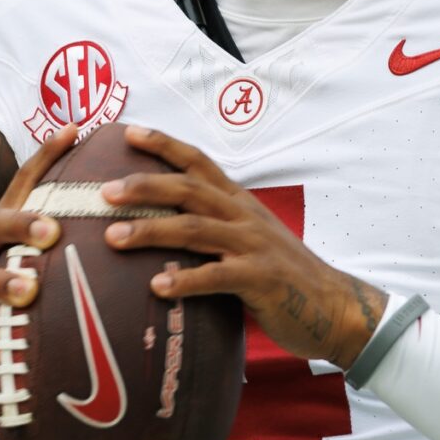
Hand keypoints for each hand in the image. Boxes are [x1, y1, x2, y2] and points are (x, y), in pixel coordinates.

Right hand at [0, 126, 79, 390]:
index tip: (75, 131)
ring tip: (26, 290)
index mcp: (5, 223)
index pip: (25, 181)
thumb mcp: (30, 253)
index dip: (47, 155)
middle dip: (25, 224)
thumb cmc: (9, 286)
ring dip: (4, 282)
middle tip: (52, 230)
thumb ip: (64, 230)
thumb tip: (127, 206)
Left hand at [100, 126, 385, 366]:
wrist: (335, 307)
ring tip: (113, 237)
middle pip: (189, 190)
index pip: (199, 162)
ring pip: (195, 229)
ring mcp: (253, 246)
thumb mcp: (251, 239)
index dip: (165, 144)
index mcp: (240, 203)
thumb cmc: (284, 277)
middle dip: (145, 185)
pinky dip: (185, 281)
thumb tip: (168, 226)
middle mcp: (244, 216)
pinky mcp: (261, 280)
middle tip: (104, 191)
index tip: (128, 132)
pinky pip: (217, 276)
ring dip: (151, 230)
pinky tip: (156, 288)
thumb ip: (216, 227)